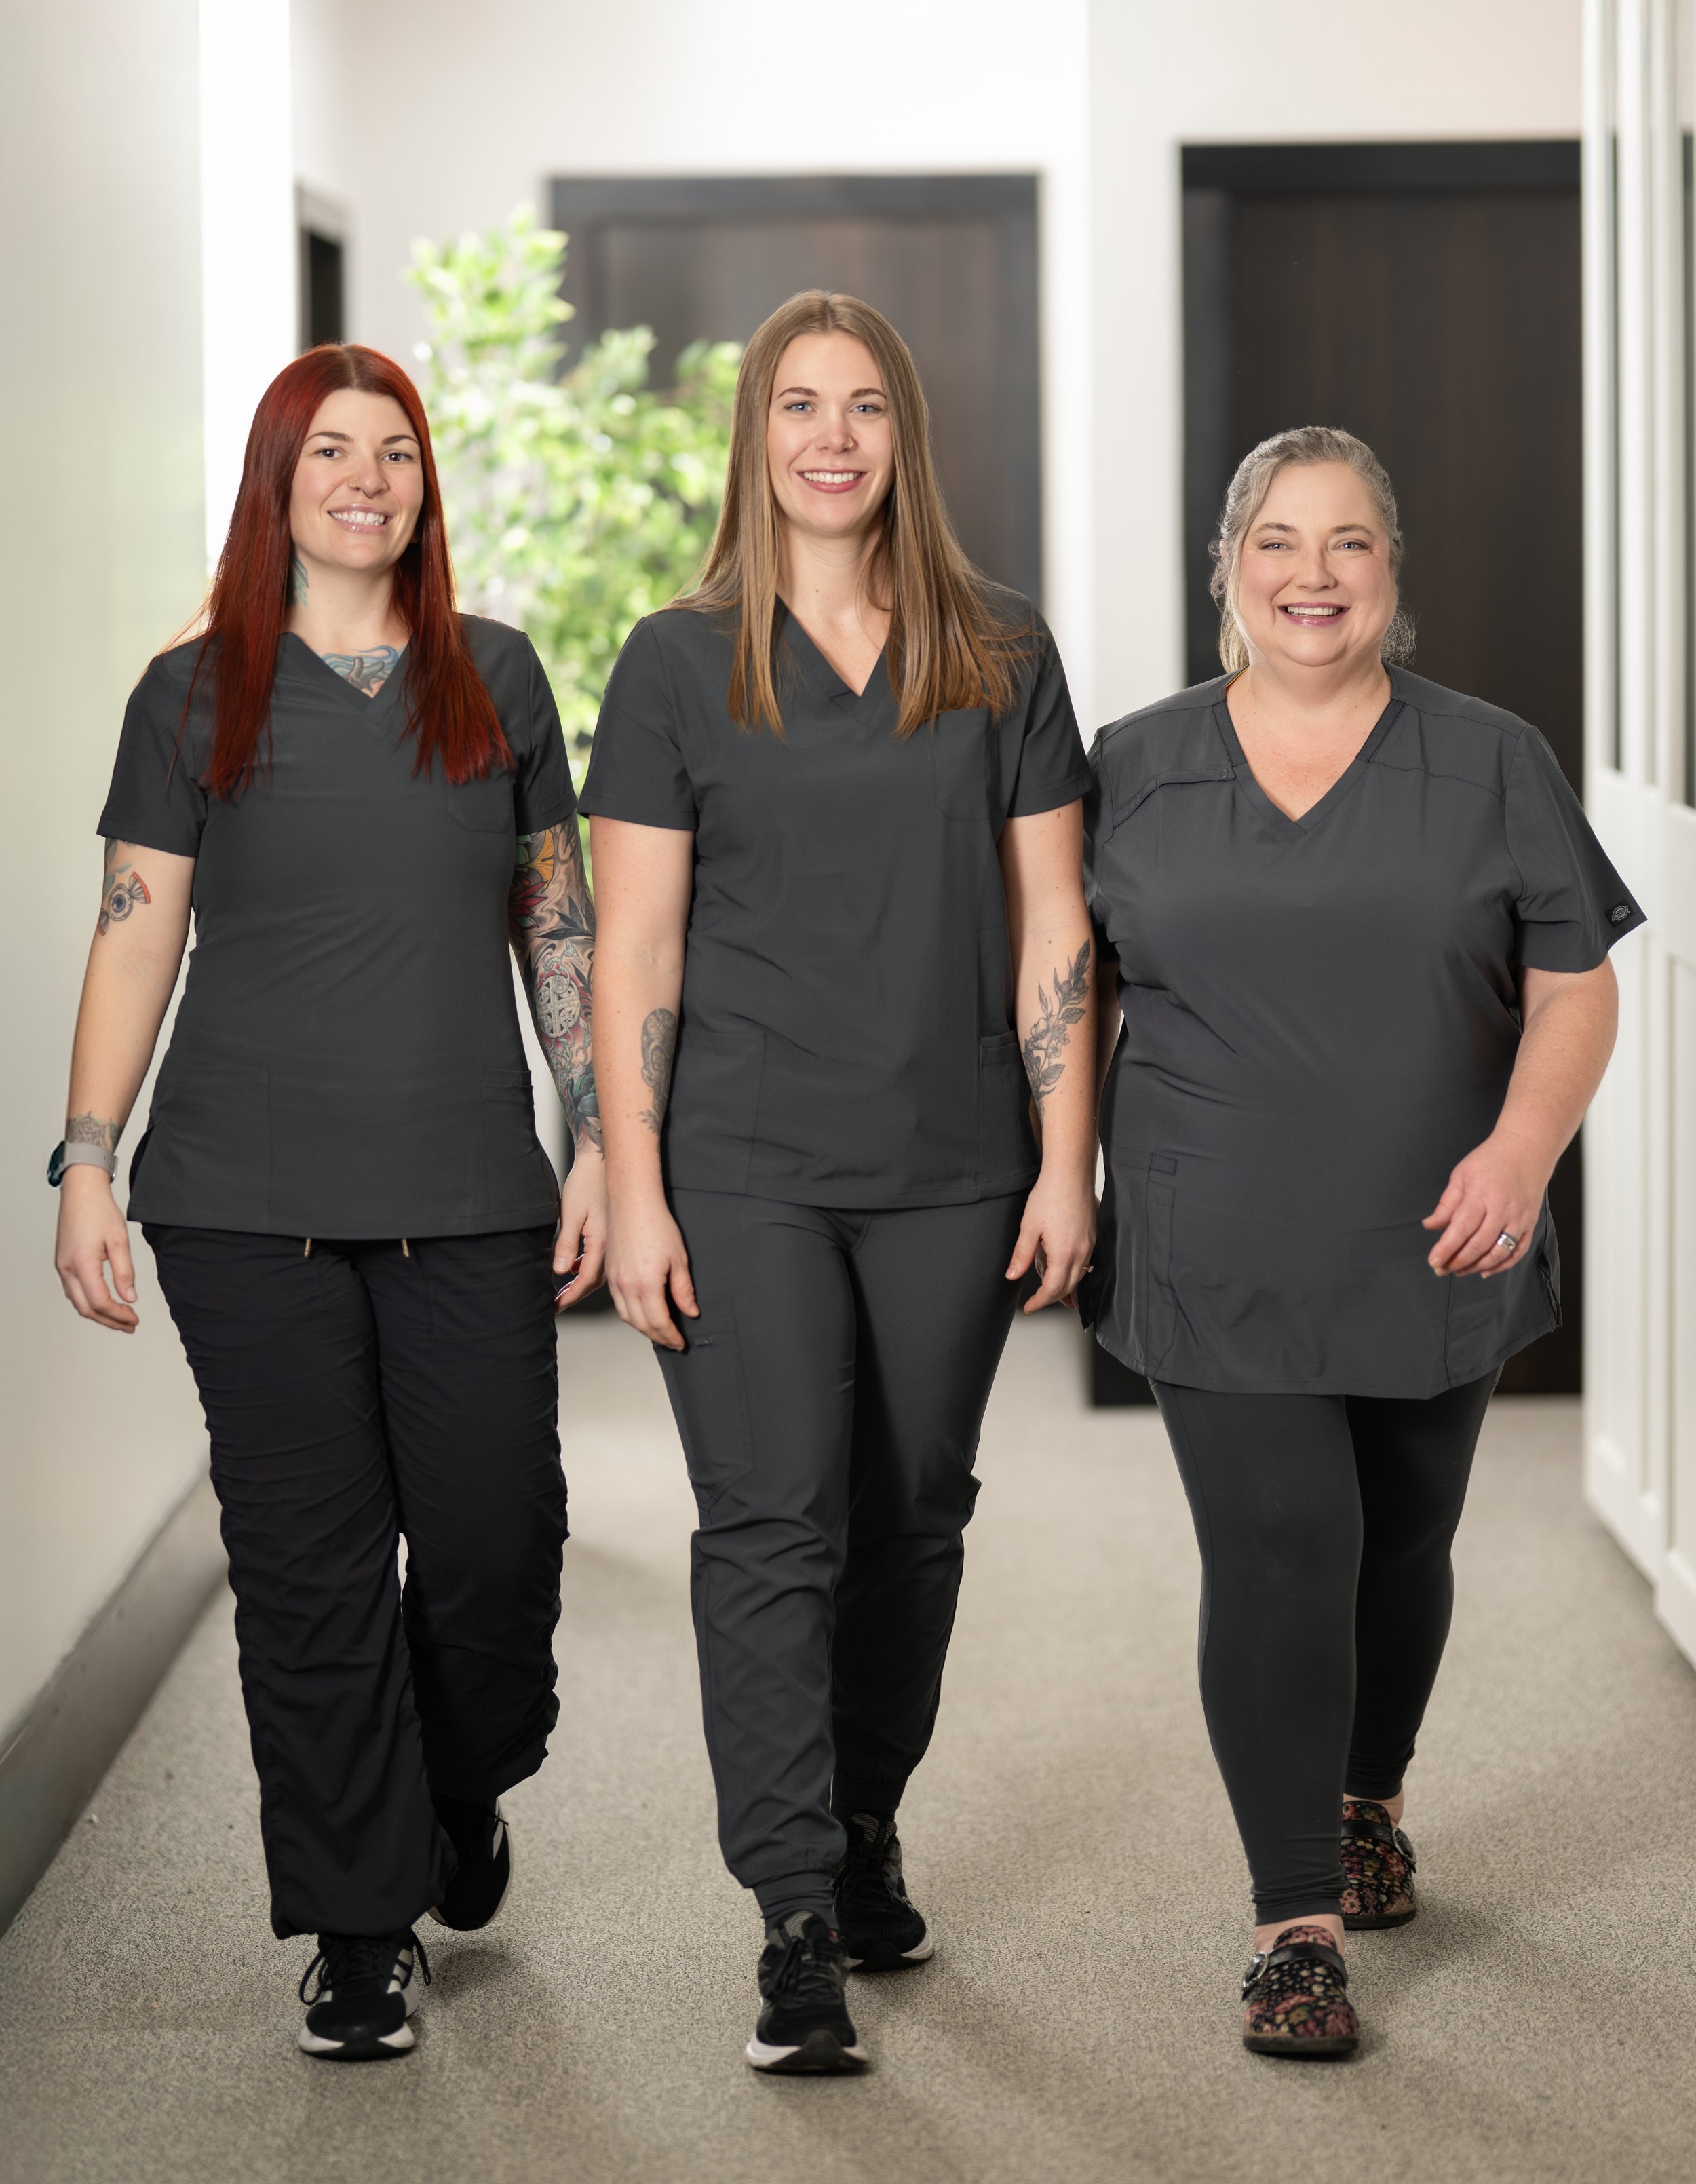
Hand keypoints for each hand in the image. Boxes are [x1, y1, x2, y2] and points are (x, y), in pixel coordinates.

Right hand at [55, 1166, 139, 1330]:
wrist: (81, 1191)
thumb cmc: (99, 1211)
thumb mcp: (120, 1241)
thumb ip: (125, 1272)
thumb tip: (129, 1298)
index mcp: (82, 1264)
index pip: (99, 1302)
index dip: (118, 1315)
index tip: (134, 1318)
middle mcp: (67, 1268)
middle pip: (86, 1308)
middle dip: (109, 1321)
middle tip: (129, 1325)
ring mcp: (62, 1266)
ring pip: (78, 1301)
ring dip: (99, 1313)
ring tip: (120, 1318)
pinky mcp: (63, 1262)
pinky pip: (74, 1290)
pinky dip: (89, 1301)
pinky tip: (104, 1302)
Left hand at [553, 1142, 608, 1308]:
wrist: (603, 1159)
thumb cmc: (586, 1181)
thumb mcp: (571, 1213)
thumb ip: (566, 1243)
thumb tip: (560, 1271)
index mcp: (601, 1241)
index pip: (586, 1279)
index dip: (571, 1296)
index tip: (557, 1307)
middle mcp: (611, 1244)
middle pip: (595, 1280)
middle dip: (576, 1294)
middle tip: (558, 1305)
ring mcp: (613, 1239)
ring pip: (599, 1270)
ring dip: (582, 1282)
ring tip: (564, 1291)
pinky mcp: (610, 1232)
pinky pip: (600, 1258)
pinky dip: (587, 1267)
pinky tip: (575, 1268)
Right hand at [606, 1189, 698, 1349]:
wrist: (632, 1201)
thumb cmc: (656, 1224)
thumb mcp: (679, 1259)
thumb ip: (683, 1289)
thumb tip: (690, 1311)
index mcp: (646, 1285)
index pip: (659, 1322)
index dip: (671, 1336)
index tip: (680, 1342)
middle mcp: (626, 1286)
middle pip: (641, 1324)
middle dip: (658, 1336)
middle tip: (671, 1342)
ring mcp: (615, 1280)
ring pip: (627, 1316)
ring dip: (642, 1328)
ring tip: (657, 1331)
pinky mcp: (610, 1271)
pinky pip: (618, 1302)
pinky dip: (630, 1314)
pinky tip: (641, 1312)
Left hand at [1006, 1166, 1097, 1312]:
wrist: (1070, 1173)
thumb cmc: (1050, 1194)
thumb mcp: (1029, 1226)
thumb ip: (1021, 1254)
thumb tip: (1012, 1275)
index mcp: (1064, 1253)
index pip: (1053, 1289)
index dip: (1040, 1301)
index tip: (1030, 1307)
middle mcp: (1081, 1252)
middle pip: (1069, 1287)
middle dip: (1053, 1298)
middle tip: (1037, 1302)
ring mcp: (1089, 1244)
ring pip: (1079, 1276)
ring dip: (1066, 1288)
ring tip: (1053, 1295)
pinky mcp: (1092, 1236)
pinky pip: (1084, 1263)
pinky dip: (1074, 1273)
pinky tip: (1064, 1270)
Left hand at [1422, 1131, 1548, 1278]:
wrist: (1527, 1149)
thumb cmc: (1491, 1160)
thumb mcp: (1461, 1175)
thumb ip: (1446, 1204)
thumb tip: (1430, 1225)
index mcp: (1481, 1195)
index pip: (1461, 1228)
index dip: (1446, 1248)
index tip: (1433, 1261)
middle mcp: (1502, 1209)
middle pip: (1479, 1244)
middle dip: (1458, 1261)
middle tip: (1442, 1269)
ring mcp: (1519, 1218)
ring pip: (1499, 1252)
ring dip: (1477, 1266)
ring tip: (1459, 1271)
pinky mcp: (1530, 1224)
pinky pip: (1518, 1251)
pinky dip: (1502, 1265)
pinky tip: (1485, 1270)